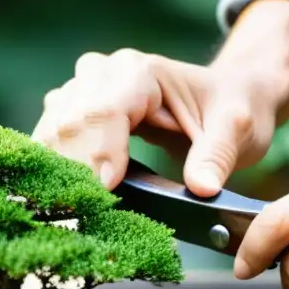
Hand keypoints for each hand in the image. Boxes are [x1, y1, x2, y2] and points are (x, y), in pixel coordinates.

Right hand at [32, 48, 288, 195]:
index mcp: (140, 72)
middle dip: (74, 170)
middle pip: (69, 123)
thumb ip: (217, 156)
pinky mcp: (77, 110)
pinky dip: (57, 170)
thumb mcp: (236, 130)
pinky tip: (70, 198)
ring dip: (59, 173)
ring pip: (51, 132)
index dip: (98, 154)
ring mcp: (86, 90)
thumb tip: (202, 188)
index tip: (106, 192)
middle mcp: (104, 73)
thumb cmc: (234, 109)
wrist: (230, 97)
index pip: (103, 113)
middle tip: (85, 215)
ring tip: (77, 211)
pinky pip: (52, 140)